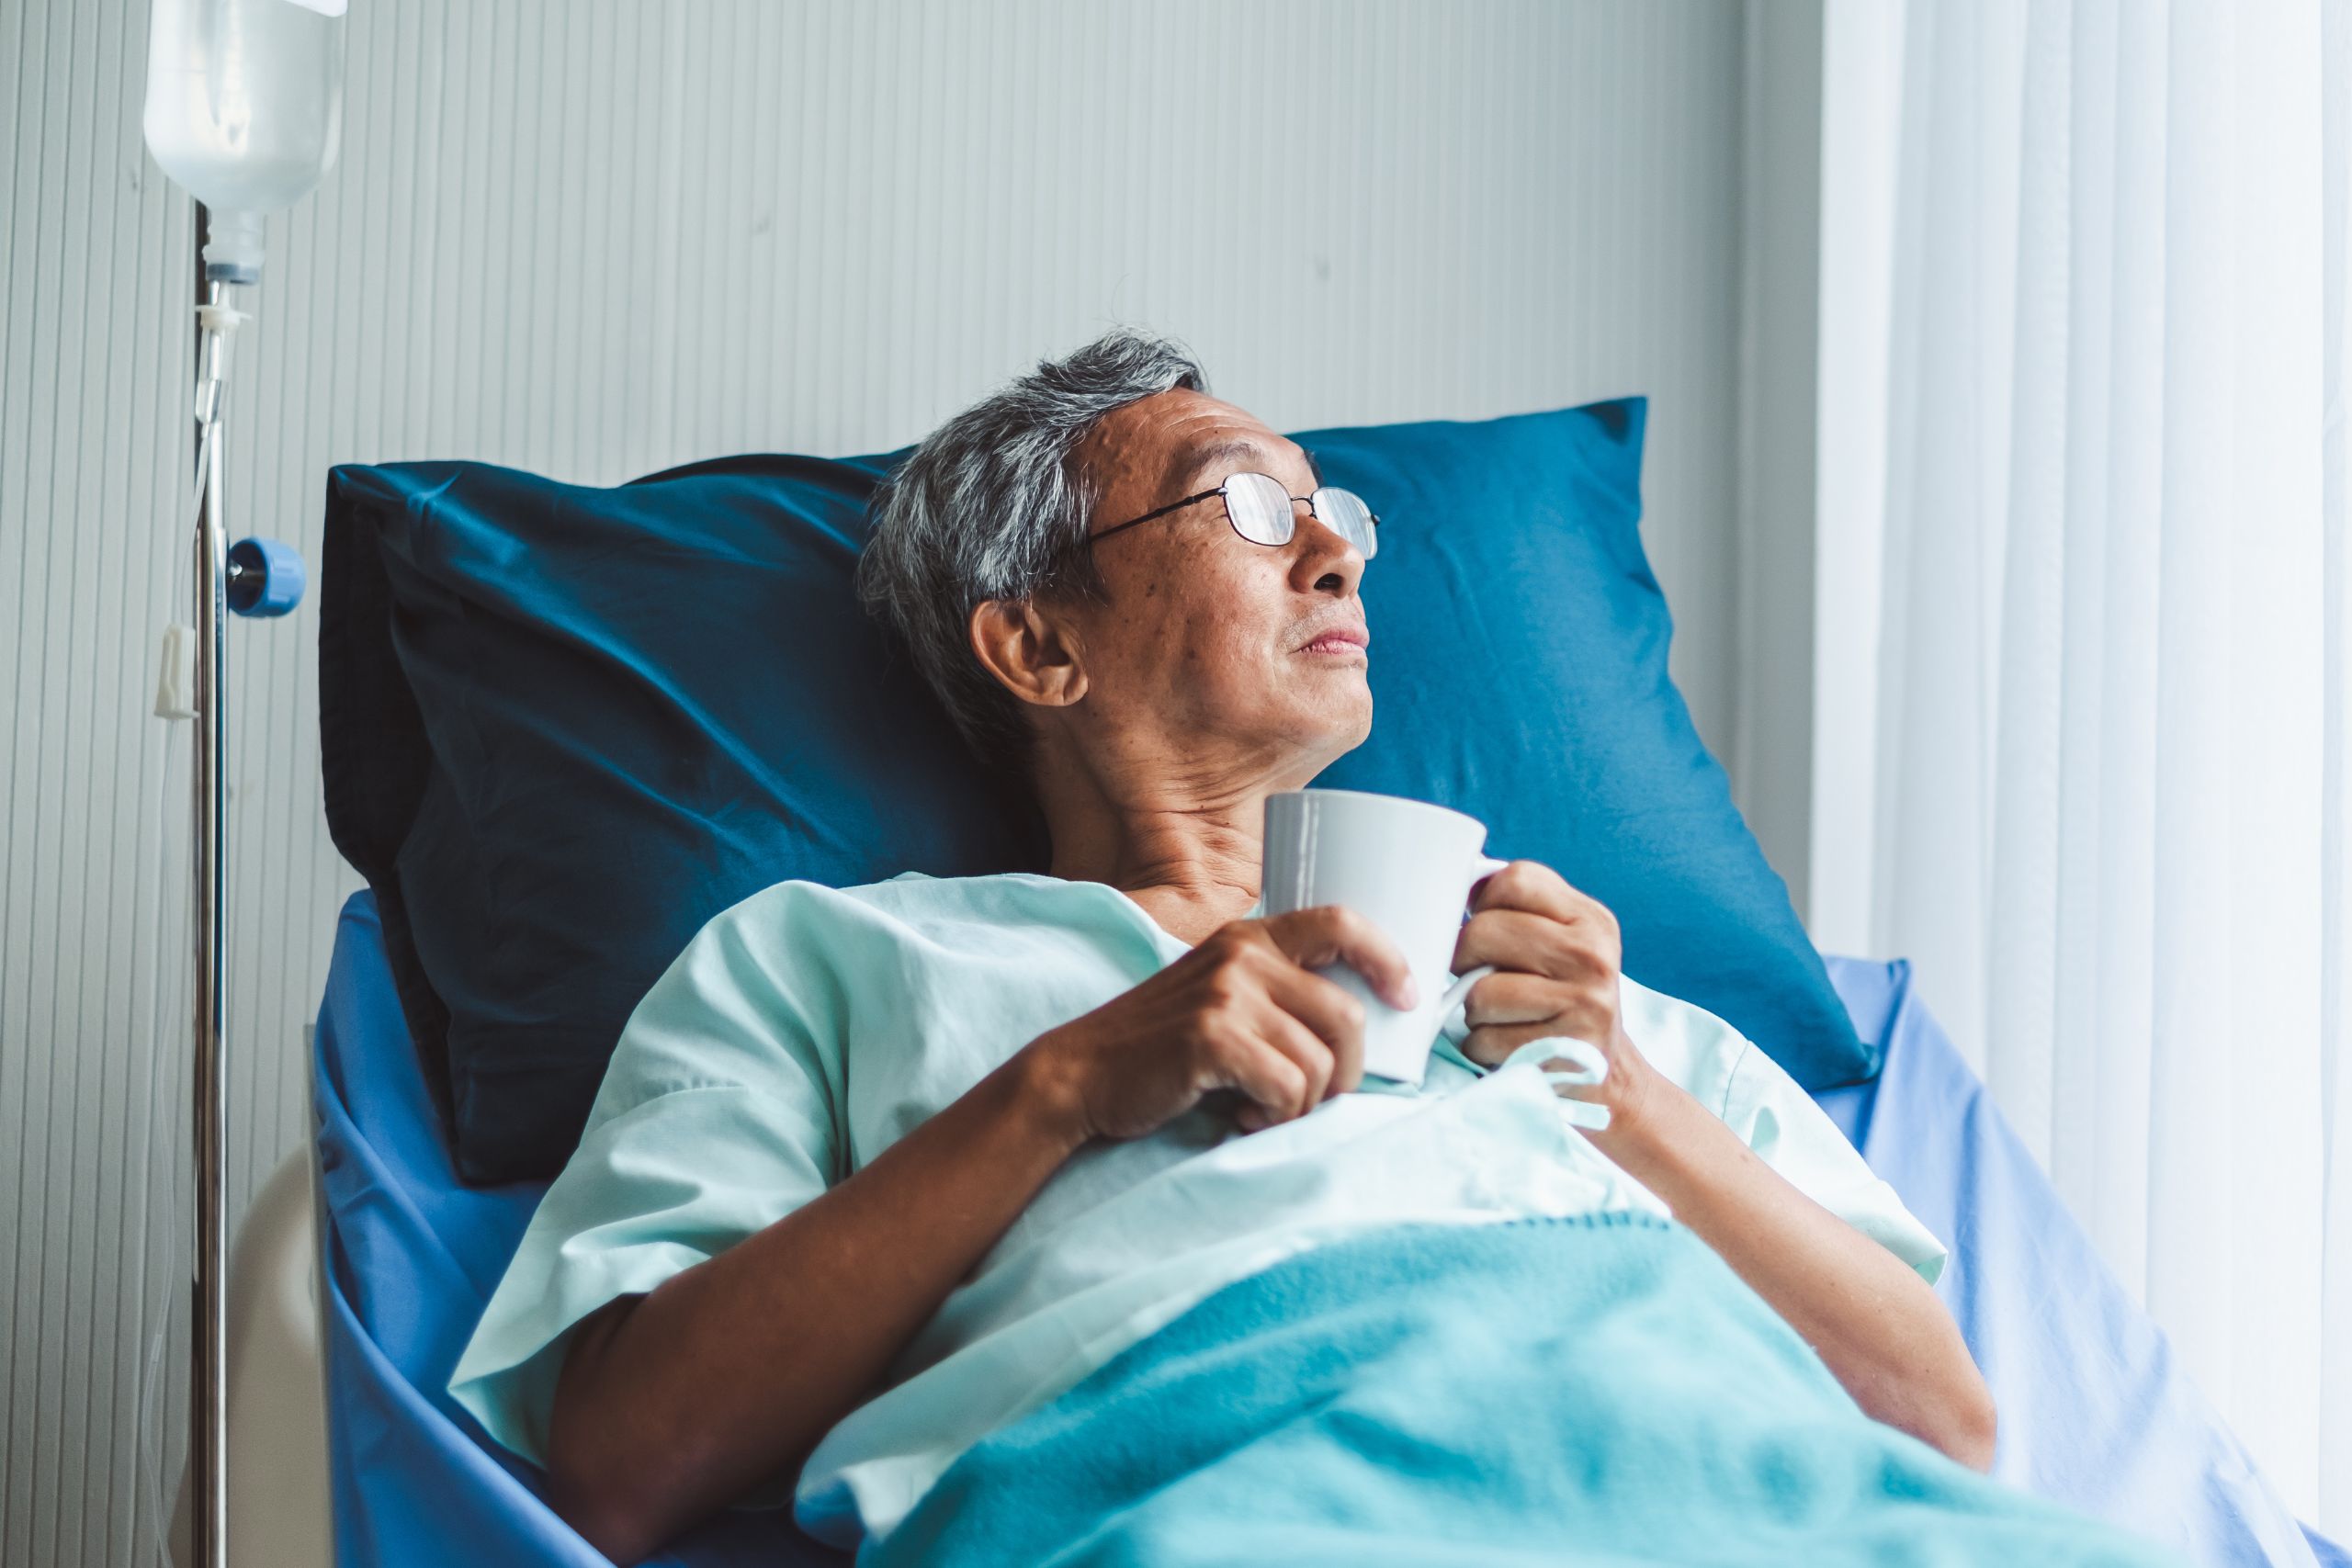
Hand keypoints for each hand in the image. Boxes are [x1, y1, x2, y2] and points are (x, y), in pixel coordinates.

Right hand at [1023, 907, 1417, 1144]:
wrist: (1081, 1074)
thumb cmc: (1158, 1047)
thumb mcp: (1217, 995)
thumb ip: (1272, 992)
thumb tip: (1357, 1027)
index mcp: (1249, 937)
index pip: (1341, 921)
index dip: (1388, 957)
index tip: (1406, 996)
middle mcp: (1242, 956)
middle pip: (1346, 1016)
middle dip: (1343, 1073)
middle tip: (1310, 1101)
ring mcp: (1227, 994)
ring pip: (1319, 1062)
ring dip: (1301, 1105)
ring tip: (1263, 1111)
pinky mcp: (1213, 1037)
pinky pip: (1287, 1088)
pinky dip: (1274, 1117)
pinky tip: (1242, 1118)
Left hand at [1452, 861, 1658, 1135]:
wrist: (1606, 1076)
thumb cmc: (1562, 1001)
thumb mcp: (1560, 945)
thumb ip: (1519, 911)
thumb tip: (1454, 884)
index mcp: (1590, 919)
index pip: (1514, 880)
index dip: (1482, 904)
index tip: (1488, 931)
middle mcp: (1593, 955)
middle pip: (1482, 932)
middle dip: (1464, 959)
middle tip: (1480, 978)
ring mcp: (1585, 1003)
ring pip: (1479, 992)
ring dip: (1474, 1011)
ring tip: (1501, 1017)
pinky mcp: (1564, 1050)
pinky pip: (1484, 1039)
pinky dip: (1481, 1047)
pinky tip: (1507, 1046)